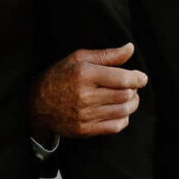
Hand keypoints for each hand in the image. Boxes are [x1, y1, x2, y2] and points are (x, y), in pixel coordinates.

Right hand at [30, 44, 147, 140]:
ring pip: (123, 111)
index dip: (138, 78)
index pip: (123, 79)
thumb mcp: (78, 58)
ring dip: (131, 104)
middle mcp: (85, 95)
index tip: (141, 77)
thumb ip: (107, 55)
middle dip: (134, 90)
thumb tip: (130, 48)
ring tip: (128, 98)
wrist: (36, 104)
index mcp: (84, 74)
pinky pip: (115, 126)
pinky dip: (123, 119)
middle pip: (125, 95)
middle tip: (132, 87)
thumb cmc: (59, 76)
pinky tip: (118, 111)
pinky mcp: (85, 130)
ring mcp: (85, 115)